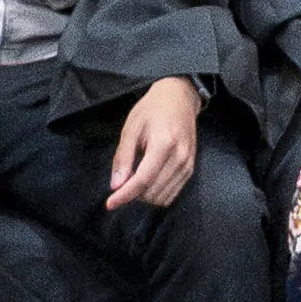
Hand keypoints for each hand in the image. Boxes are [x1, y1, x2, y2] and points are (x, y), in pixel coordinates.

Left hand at [104, 71, 204, 210]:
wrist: (179, 98)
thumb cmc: (152, 109)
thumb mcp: (131, 128)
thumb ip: (123, 157)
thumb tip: (116, 185)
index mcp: (164, 144)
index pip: (143, 180)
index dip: (125, 195)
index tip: (110, 203)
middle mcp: (180, 157)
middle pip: (152, 192)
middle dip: (132, 194)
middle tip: (121, 182)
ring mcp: (188, 165)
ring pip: (162, 197)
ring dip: (144, 196)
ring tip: (135, 179)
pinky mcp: (190, 169)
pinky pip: (172, 194)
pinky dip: (156, 194)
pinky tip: (148, 181)